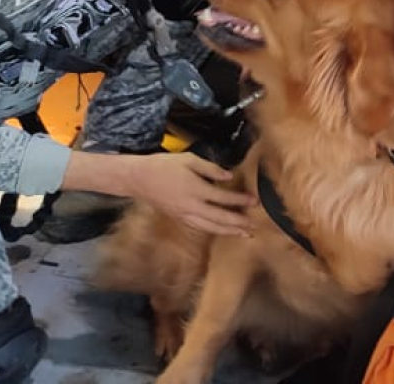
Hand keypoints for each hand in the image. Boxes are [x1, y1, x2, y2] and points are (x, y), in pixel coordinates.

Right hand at [124, 153, 256, 236]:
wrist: (138, 178)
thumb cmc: (164, 166)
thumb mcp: (189, 159)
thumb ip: (211, 169)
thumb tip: (229, 177)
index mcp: (195, 189)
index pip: (223, 197)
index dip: (240, 200)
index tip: (254, 201)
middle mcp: (191, 206)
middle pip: (219, 218)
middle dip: (238, 222)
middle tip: (254, 225)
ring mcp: (184, 215)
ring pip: (210, 227)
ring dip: (228, 231)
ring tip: (244, 234)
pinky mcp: (179, 218)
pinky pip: (200, 227)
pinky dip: (213, 230)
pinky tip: (222, 231)